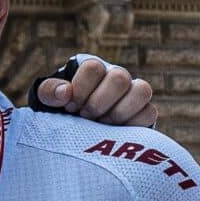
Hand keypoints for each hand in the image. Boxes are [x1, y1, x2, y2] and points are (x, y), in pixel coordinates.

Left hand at [38, 55, 159, 127]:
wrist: (78, 132)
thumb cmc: (64, 111)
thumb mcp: (49, 101)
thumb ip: (49, 91)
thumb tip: (65, 92)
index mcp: (94, 70)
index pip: (93, 67)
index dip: (81, 89)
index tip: (70, 107)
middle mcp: (116, 77)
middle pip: (119, 77)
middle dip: (99, 103)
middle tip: (86, 117)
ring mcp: (133, 94)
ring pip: (142, 90)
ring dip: (119, 112)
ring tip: (102, 125)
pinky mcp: (144, 113)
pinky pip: (150, 112)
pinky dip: (133, 124)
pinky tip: (115, 133)